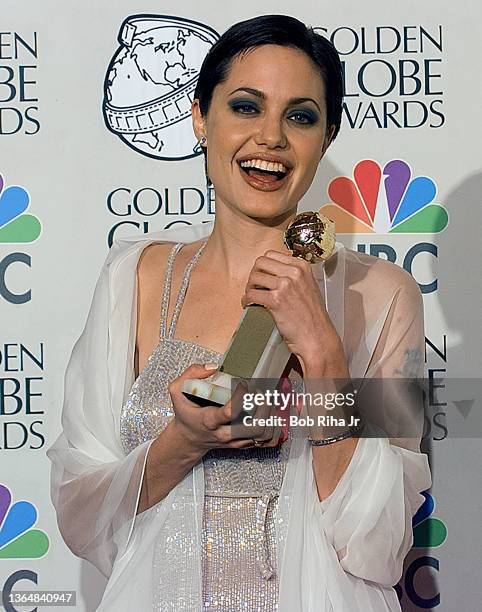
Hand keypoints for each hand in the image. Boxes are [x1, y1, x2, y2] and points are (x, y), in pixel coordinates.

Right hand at [167, 364, 281, 454]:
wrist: (189, 439)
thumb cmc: (187, 414)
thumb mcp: (177, 391)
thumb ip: (190, 374)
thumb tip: (213, 367)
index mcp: (209, 420)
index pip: (229, 413)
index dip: (241, 397)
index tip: (243, 383)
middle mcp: (225, 433)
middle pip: (254, 427)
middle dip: (263, 407)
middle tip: (260, 391)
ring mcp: (235, 440)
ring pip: (263, 434)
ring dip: (270, 414)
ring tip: (267, 398)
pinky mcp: (244, 443)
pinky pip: (266, 440)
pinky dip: (273, 426)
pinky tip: (270, 411)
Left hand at [241, 250, 348, 377]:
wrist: (317, 337)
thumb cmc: (313, 317)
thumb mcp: (309, 287)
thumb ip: (294, 276)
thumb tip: (274, 272)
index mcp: (302, 267)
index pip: (272, 255)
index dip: (263, 266)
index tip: (262, 275)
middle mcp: (294, 273)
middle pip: (260, 263)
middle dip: (254, 274)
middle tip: (254, 286)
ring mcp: (285, 285)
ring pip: (254, 277)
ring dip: (249, 287)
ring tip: (252, 296)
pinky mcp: (275, 300)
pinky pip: (251, 294)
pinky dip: (246, 300)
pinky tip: (249, 305)